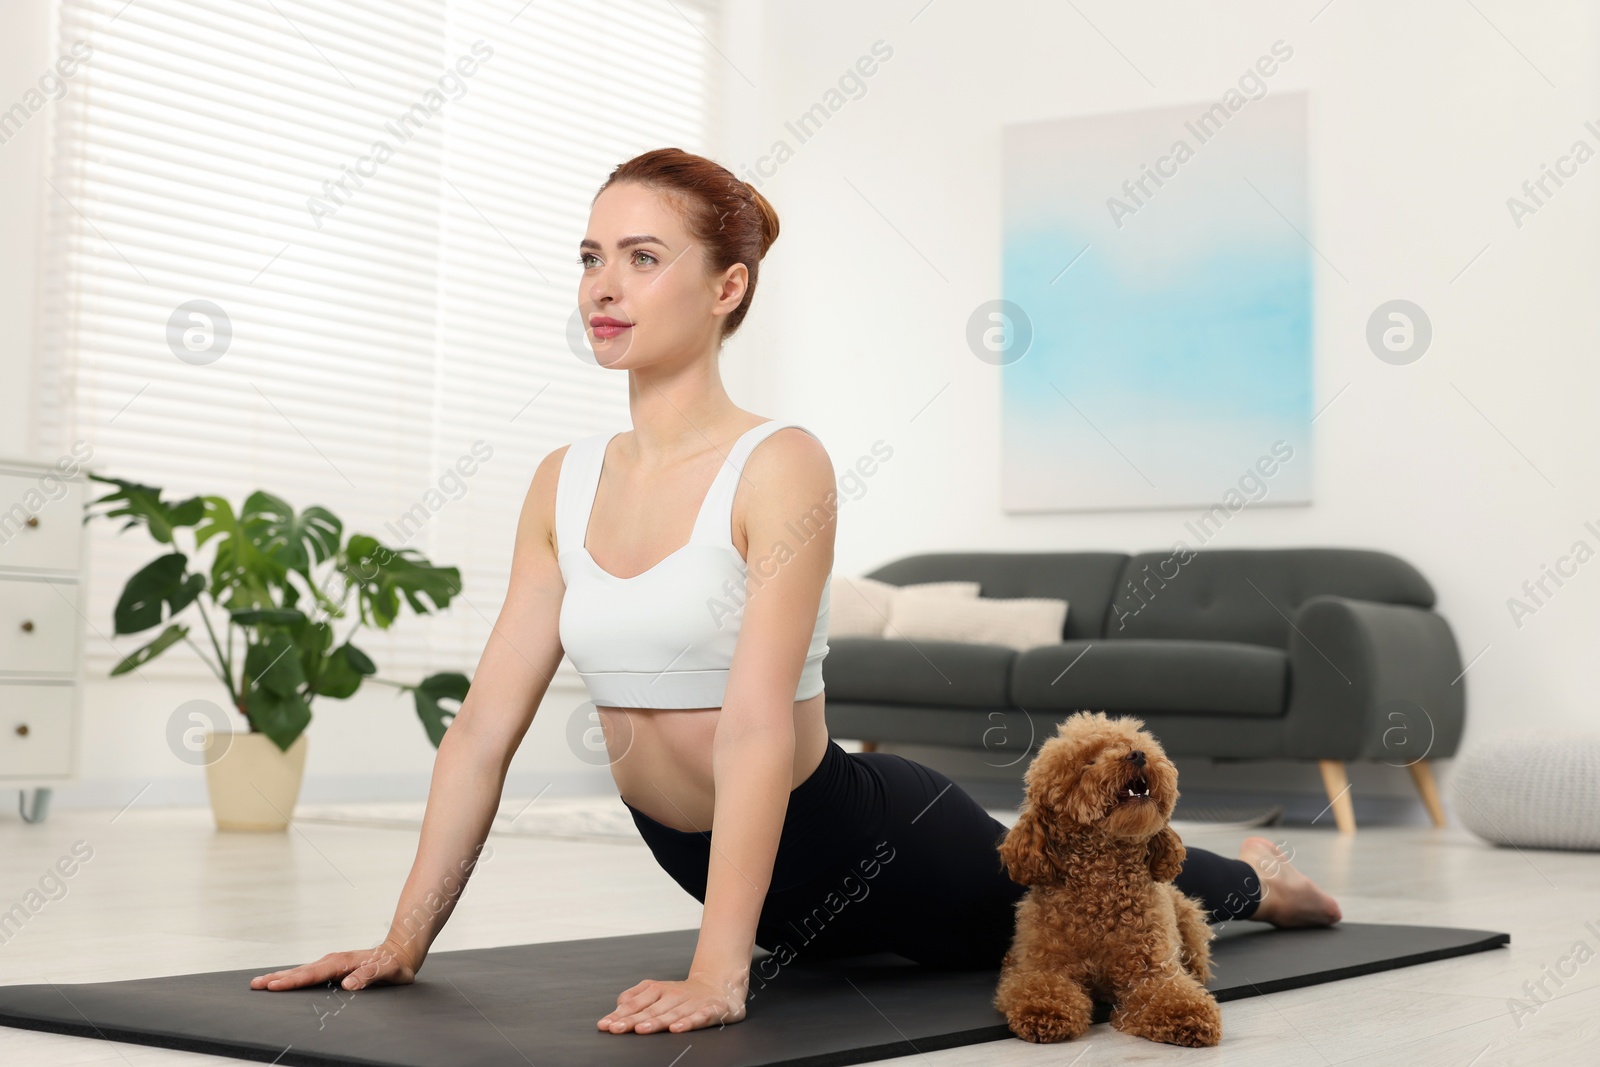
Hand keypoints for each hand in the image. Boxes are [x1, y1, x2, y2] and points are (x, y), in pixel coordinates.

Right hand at [250, 940, 418, 991]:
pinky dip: (292, 976)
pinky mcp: (333, 967)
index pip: (314, 974)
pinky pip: (309, 972)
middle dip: (278, 978)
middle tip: (255, 984)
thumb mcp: (388, 971)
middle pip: (302, 971)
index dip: (294, 981)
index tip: (274, 986)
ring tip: (261, 982)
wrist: (401, 952)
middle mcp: (334, 960)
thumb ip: (369, 976)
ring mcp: (332, 963)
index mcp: (344, 962)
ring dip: (282, 976)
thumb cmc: (395, 964)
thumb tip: (347, 984)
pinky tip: (283, 980)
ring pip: (303, 970)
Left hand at [597, 971, 747, 1033]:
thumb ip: (635, 996)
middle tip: (616, 1028)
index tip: (606, 1024)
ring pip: (671, 1014)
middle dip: (632, 1020)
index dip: (620, 1014)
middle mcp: (673, 995)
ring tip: (641, 1029)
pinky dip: (688, 1023)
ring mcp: (691, 1003)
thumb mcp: (657, 990)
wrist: (719, 985)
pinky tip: (676, 1029)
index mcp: (658, 990)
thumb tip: (618, 1005)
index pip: (635, 1004)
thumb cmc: (683, 994)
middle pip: (650, 1010)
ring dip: (655, 1022)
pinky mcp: (709, 1010)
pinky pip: (698, 1018)